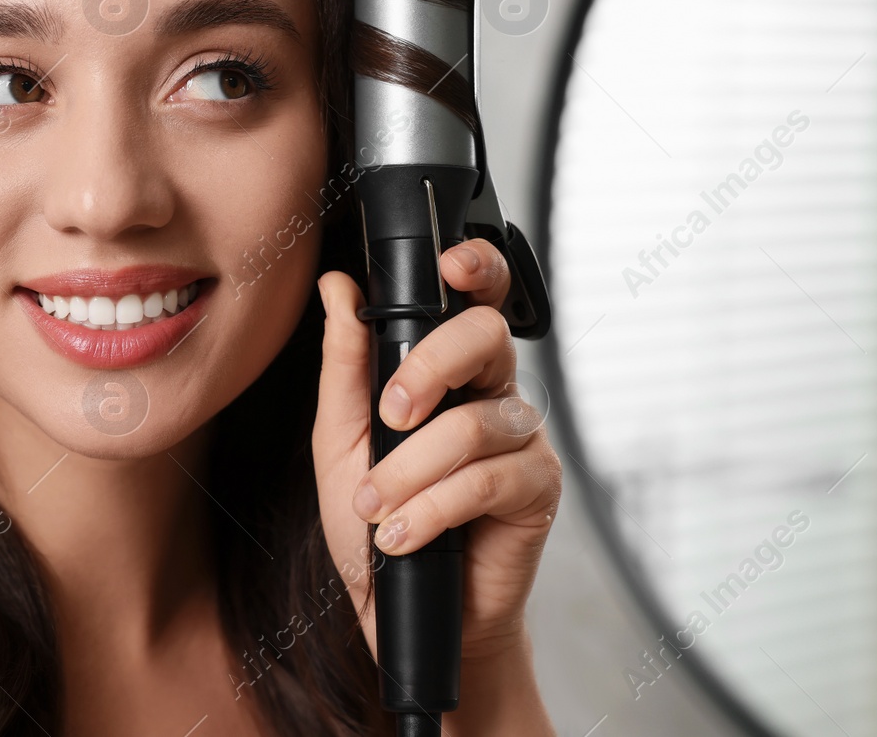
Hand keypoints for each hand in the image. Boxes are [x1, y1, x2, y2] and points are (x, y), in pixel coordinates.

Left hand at [311, 238, 562, 669]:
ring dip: (409, 472)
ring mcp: (521, 438)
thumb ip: (344, 364)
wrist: (399, 609)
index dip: (477, 268)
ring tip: (375, 509)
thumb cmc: (374, 522)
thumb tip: (338, 287)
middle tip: (389, 416)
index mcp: (450, 369)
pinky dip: (433, 510)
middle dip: (429, 368)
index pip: (477, 298)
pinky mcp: (538, 488)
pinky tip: (404, 535)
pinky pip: (489, 480)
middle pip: (486, 337)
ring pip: (474, 424)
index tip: (448, 267)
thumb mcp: (339, 440)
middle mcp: (493, 391)